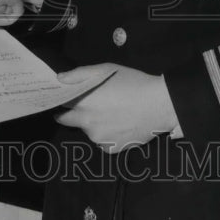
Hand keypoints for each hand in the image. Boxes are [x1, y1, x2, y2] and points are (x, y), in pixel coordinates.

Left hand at [55, 63, 177, 152]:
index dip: (61, 100)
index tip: (63, 98)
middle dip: (71, 113)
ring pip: (87, 130)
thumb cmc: (133, 83)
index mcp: (83, 103)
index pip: (60, 104)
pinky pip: (102, 141)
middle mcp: (87, 124)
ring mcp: (99, 138)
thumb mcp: (105, 70)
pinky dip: (106, 134)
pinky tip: (119, 123)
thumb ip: (79, 74)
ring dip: (92, 123)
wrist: (160, 105)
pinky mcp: (111, 149)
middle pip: (67, 120)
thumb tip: (60, 79)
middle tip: (86, 105)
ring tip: (111, 112)